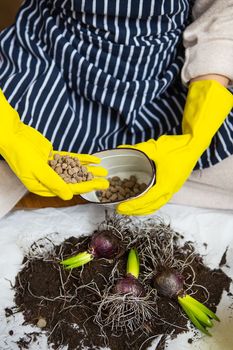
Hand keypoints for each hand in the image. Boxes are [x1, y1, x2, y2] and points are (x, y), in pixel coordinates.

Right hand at [0, 90, 108, 199]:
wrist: (13, 135)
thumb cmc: (20, 154)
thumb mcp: (37, 170)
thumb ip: (53, 182)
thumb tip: (68, 196)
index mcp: (44, 187)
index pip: (69, 189)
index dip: (86, 187)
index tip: (100, 186)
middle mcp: (49, 179)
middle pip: (74, 181)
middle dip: (91, 181)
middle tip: (106, 181)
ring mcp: (53, 167)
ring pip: (74, 170)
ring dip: (89, 170)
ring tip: (103, 170)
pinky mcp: (55, 157)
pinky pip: (71, 159)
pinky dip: (82, 159)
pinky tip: (94, 159)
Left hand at [117, 80, 232, 214]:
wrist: (194, 144)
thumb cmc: (177, 147)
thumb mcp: (156, 148)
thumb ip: (138, 150)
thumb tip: (121, 149)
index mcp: (167, 184)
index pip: (147, 200)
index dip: (133, 205)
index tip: (121, 207)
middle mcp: (171, 190)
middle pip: (151, 207)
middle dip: (135, 211)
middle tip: (121, 210)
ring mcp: (173, 189)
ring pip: (156, 206)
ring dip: (142, 209)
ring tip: (128, 208)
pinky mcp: (173, 186)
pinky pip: (159, 200)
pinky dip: (148, 204)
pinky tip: (140, 199)